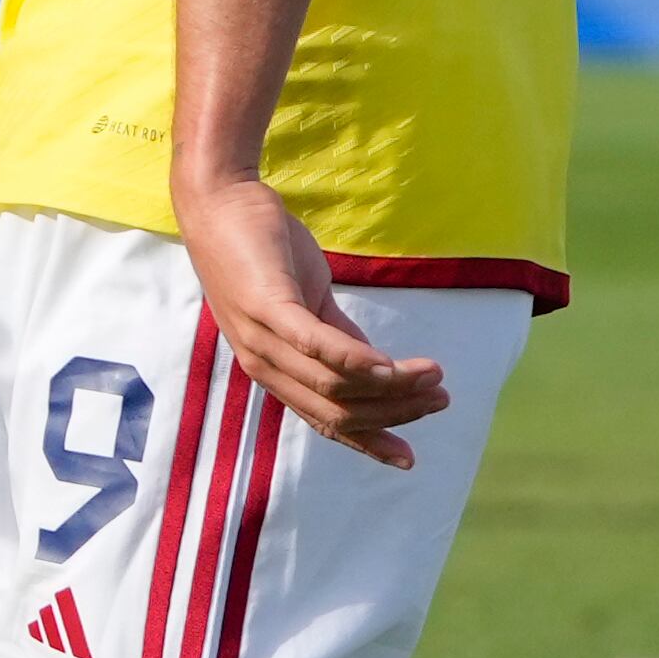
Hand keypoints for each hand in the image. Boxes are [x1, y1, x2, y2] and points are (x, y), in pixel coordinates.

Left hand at [174, 169, 446, 466]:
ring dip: (392, 388)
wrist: (218, 200)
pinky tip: (394, 367)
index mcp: (274, 370)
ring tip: (435, 378)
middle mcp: (264, 365)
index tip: (409, 457)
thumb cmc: (261, 250)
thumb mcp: (306, 301)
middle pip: (338, 412)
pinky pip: (318, 346)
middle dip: (395, 412)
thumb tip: (376, 367)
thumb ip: (336, 337)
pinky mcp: (267, 306)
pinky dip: (359, 364)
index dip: (369, 442)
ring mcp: (262, 338)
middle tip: (440, 399)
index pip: (326, 422)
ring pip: (335, 387)